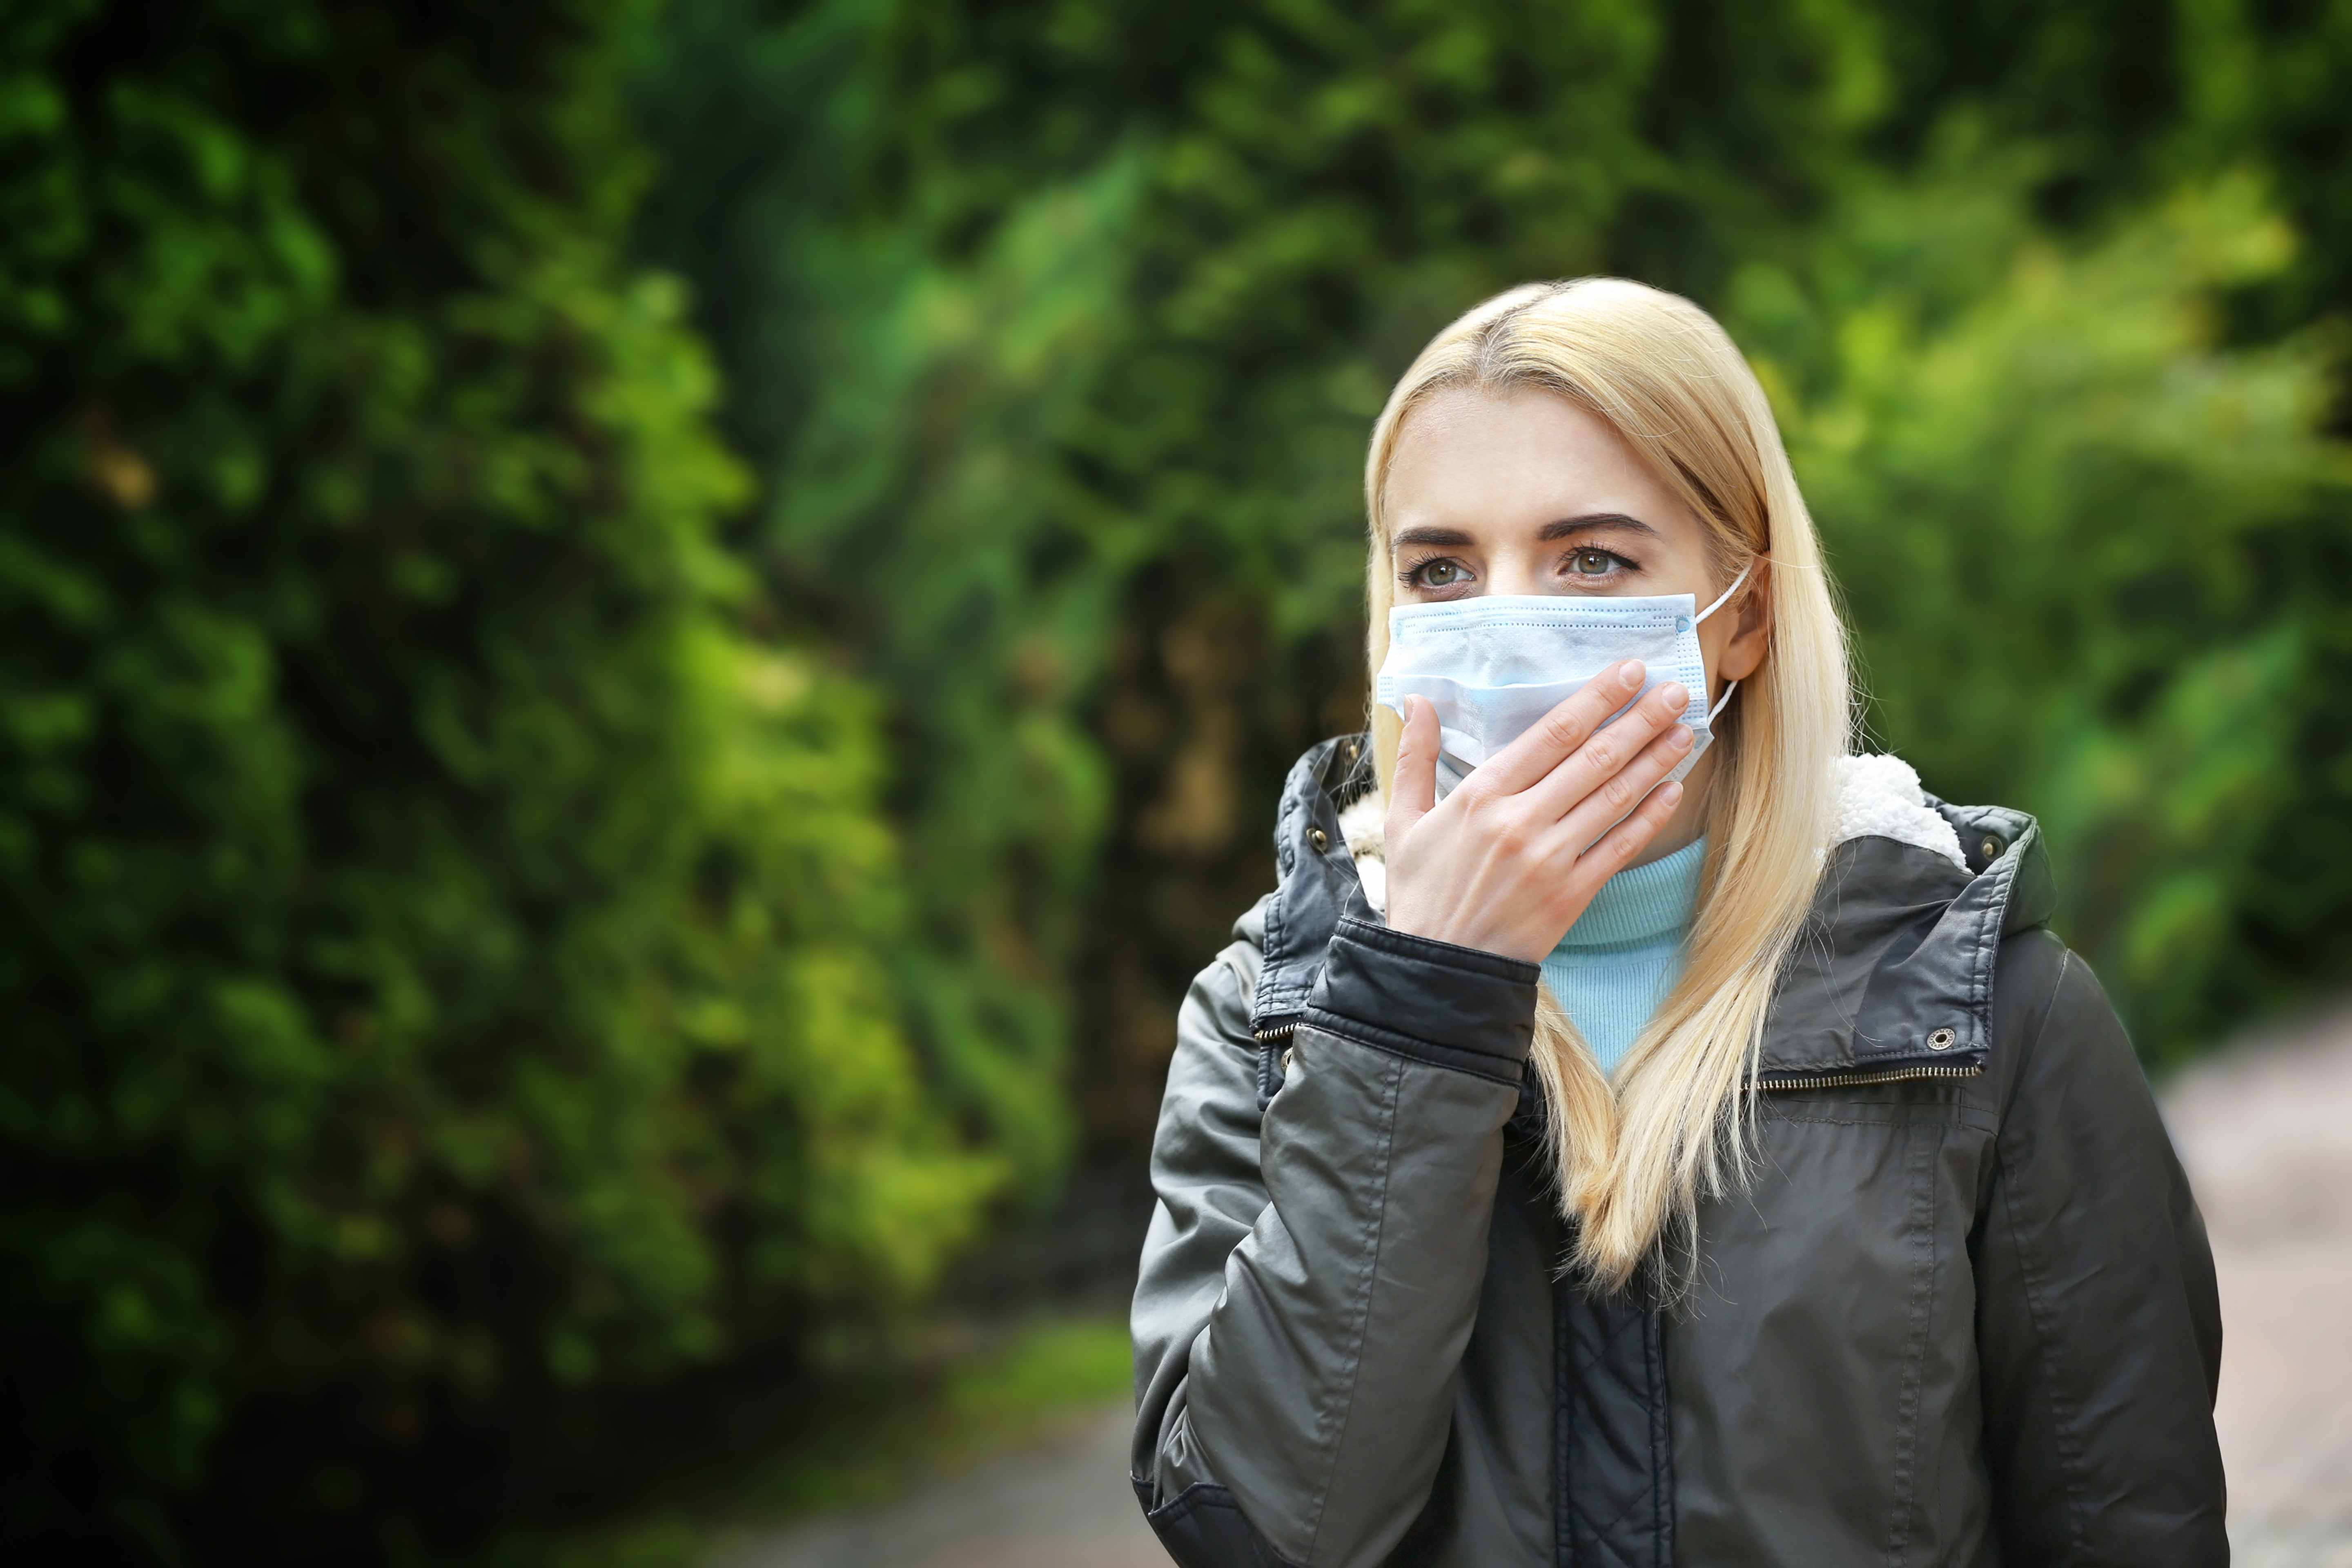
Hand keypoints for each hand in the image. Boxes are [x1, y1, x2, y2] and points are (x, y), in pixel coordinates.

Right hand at [1383, 661, 1691, 962]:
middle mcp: (1520, 822)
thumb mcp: (1403, 822)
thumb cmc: (1420, 894)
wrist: (1437, 971)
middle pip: (1593, 758)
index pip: (1552, 733)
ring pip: (1613, 797)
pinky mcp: (1571, 896)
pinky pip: (1619, 847)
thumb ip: (1415, 757)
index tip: (1629, 671)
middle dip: (1640, 719)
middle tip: (1676, 691)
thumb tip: (1416, 700)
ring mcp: (1549, 860)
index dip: (1597, 698)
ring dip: (1654, 760)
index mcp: (1480, 796)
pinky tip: (1673, 791)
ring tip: (1685, 730)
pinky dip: (1649, 817)